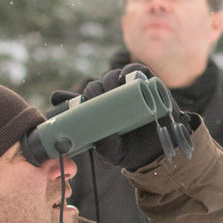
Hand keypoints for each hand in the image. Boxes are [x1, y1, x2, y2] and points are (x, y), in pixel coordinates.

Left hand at [53, 64, 179, 169]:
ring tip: (113, 88)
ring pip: (115, 76)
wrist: (159, 151)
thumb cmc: (133, 151)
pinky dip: (131, 70)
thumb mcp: (113, 152)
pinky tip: (127, 78)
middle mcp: (113, 99)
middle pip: (99, 85)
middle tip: (99, 97)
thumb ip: (103, 144)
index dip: (72, 96)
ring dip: (111, 79)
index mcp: (100, 111)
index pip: (84, 98)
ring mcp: (131, 90)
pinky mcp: (148, 85)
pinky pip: (138, 71)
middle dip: (96, 88)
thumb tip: (98, 132)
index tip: (62, 99)